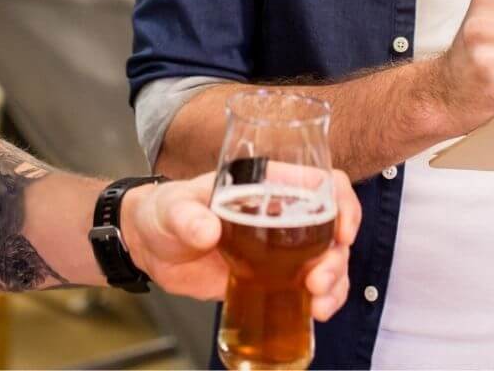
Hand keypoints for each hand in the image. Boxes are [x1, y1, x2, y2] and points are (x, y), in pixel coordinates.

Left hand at [119, 170, 359, 320]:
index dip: (341, 201)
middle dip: (336, 256)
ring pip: (328, 259)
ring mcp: (280, 247)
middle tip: (318, 281)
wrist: (151, 249)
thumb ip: (187, 215)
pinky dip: (324, 299)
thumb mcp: (172, 207)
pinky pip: (312, 286)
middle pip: (332, 226)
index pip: (319, 181)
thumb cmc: (163, 211)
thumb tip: (207, 229)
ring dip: (335, 281)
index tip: (342, 231)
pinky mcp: (274, 277)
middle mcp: (280, 212)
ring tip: (318, 304)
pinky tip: (316, 312)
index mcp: (263, 184)